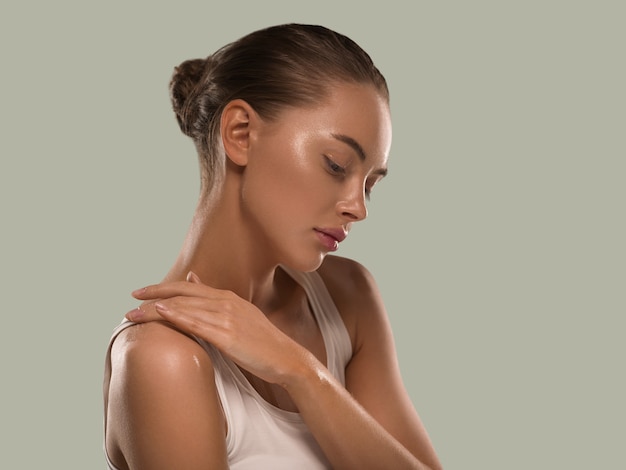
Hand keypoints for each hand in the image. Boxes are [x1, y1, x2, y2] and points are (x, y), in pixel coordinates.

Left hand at [125, 272, 308, 385]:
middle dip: (153, 297)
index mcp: (227, 298)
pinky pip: (198, 324)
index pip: (187, 288)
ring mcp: (228, 318)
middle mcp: (226, 303)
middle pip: (182, 295)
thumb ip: (214, 297)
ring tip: (134, 314)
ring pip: (185, 308)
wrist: (286, 359)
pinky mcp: (229, 336)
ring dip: (156, 310)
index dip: (161, 288)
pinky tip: (161, 314)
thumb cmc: (261, 341)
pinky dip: (178, 316)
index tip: (140, 293)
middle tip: (131, 301)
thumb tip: (192, 277)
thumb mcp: (239, 313)